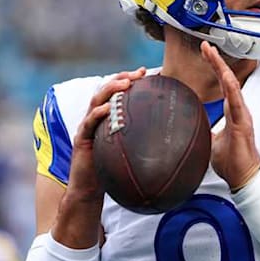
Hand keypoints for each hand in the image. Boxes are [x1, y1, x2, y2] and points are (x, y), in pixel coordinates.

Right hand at [67, 67, 146, 199]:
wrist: (90, 189)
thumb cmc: (113, 170)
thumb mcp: (132, 151)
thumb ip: (146, 141)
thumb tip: (178, 141)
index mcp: (108, 118)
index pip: (118, 93)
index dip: (130, 79)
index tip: (148, 71)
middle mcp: (96, 118)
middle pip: (107, 90)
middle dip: (122, 77)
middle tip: (139, 72)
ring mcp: (87, 127)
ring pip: (96, 101)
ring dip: (110, 89)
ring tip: (125, 83)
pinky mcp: (81, 139)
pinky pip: (88, 123)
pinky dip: (97, 114)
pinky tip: (107, 109)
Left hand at [200, 41, 259, 189]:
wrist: (243, 177)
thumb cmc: (231, 162)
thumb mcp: (212, 142)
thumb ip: (206, 131)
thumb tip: (192, 127)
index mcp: (231, 112)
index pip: (222, 85)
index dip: (215, 68)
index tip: (206, 53)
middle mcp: (238, 110)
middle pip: (227, 80)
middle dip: (216, 62)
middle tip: (205, 46)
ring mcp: (242, 116)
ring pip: (232, 87)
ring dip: (222, 70)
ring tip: (212, 54)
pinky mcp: (243, 124)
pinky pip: (237, 103)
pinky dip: (232, 89)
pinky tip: (226, 77)